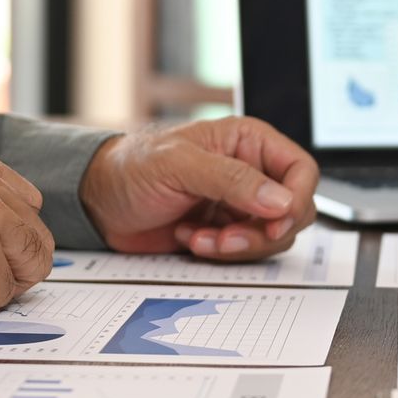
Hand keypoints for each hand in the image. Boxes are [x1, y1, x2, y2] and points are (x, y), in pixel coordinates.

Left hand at [78, 116, 318, 260]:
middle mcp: (251, 173)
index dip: (296, 199)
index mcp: (249, 142)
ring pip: (272, 236)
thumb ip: (232, 179)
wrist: (97, 203)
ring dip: (237, 246)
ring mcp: (239, 205)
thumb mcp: (179, 164)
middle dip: (262, 232)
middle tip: (226, 238)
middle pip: (293, 210)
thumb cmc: (130, 167)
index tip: (274, 221)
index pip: (301, 170)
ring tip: (197, 238)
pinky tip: (187, 239)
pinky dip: (220, 254)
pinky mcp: (225, 232)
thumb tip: (281, 200)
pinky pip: (246, 253)